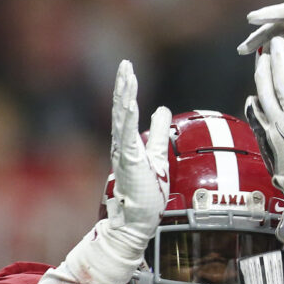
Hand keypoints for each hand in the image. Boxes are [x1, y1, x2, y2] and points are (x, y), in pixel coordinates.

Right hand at [106, 60, 170, 244]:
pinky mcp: (129, 162)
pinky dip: (129, 119)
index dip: (127, 90)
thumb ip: (159, 132)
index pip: (126, 110)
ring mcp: (124, 152)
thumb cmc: (146, 192)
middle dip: (124, 85)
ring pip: (122, 118)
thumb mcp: (158, 154)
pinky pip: (128, 136)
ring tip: (127, 75)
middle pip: (121, 109)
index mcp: (128, 142)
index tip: (129, 70)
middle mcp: (122, 144)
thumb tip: (162, 109)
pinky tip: (130, 102)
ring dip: (125, 96)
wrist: (138, 219)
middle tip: (126, 64)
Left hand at [247, 36, 283, 236]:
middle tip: (279, 40)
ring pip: (265, 93)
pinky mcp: (270, 140)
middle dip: (280, 56)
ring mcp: (279, 128)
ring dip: (262, 73)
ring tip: (262, 58)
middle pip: (282, 79)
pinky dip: (255, 103)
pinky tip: (254, 94)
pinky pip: (258, 116)